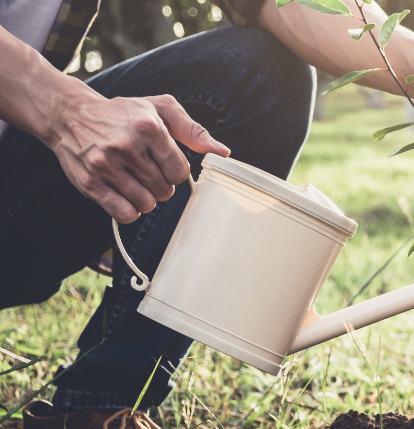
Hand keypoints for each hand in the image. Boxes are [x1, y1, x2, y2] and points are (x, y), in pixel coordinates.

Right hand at [45, 94, 229, 222]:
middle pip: (164, 190)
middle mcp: (126, 146)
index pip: (180, 171)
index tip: (164, 164)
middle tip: (147, 172)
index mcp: (148, 127)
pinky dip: (129, 211)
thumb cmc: (122, 114)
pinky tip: (125, 196)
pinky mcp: (89, 182)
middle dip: (161, 186)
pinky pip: (123, 213)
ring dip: (146, 199)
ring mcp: (105, 165)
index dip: (176, 173)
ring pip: (146, 204)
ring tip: (136, 183)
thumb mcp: (159, 109)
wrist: (70, 115)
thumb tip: (223, 152)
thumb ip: (193, 130)